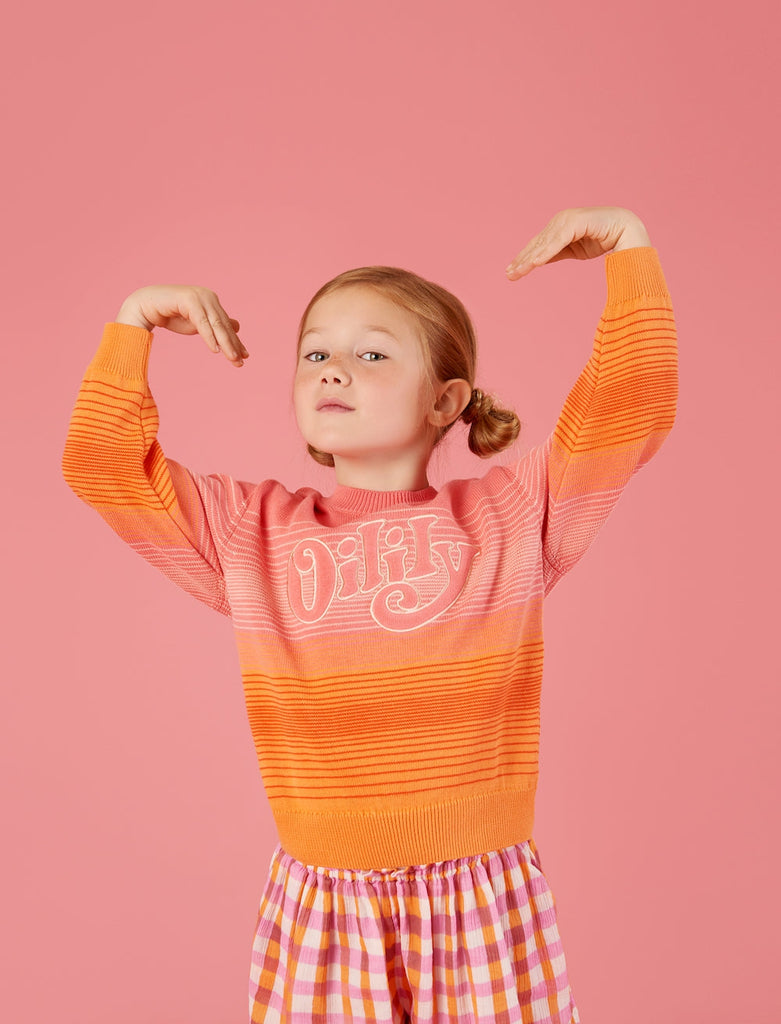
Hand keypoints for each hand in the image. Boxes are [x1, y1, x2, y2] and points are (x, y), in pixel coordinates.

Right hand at [115, 285, 248, 365]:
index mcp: (212, 301)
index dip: (235, 341)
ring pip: (216, 324)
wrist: (145, 306)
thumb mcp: (197, 324)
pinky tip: (215, 350)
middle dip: (232, 345)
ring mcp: (199, 297)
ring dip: (225, 343)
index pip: (226, 325)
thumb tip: (237, 326)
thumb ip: (214, 325)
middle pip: (223, 325)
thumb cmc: (170, 315)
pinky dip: (209, 337)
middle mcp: (208, 297)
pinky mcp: (189, 300)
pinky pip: (202, 322)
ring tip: (232, 359)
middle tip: (240, 362)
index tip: (244, 356)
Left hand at [505, 206, 651, 279]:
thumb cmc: (602, 239)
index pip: (538, 245)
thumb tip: (538, 261)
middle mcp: (561, 220)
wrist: (626, 231)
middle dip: (523, 260)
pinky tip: (536, 263)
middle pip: (538, 244)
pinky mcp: (577, 221)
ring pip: (546, 243)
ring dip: (531, 258)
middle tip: (509, 275)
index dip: (524, 258)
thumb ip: (556, 253)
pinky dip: (547, 251)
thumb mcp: (574, 250)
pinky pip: (559, 240)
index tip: (511, 272)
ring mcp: (568, 219)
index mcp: (559, 226)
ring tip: (520, 272)